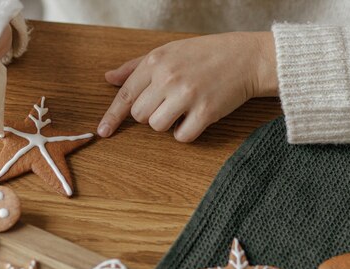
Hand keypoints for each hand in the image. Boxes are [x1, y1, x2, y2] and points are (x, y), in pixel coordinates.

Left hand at [98, 32, 277, 141]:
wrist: (247, 57)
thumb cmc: (206, 54)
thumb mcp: (169, 51)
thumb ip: (136, 67)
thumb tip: (109, 78)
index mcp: (157, 61)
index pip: (126, 94)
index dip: (112, 116)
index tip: (103, 132)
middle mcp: (168, 77)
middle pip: (140, 116)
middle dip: (151, 114)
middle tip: (170, 102)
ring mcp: (187, 95)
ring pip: (158, 127)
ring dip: (168, 123)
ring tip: (185, 107)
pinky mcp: (205, 112)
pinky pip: (182, 137)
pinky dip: (187, 132)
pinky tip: (196, 117)